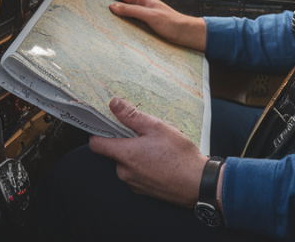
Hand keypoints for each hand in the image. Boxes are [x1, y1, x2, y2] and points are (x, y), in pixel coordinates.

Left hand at [89, 97, 207, 206]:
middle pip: (114, 152)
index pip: (97, 144)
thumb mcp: (156, 127)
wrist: (198, 183)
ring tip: (157, 148)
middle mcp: (125, 172)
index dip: (99, 132)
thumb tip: (113, 104)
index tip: (108, 124)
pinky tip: (161, 161)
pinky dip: (144, 166)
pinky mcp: (144, 191)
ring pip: (127, 163)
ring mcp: (134, 183)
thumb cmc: (179, 154)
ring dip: (136, 154)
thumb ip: (131, 115)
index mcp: (125, 155)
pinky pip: (137, 174)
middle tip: (145, 134)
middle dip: (126, 141)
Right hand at [107, 0, 206, 50]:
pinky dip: (124, 24)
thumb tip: (113, 6)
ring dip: (117, 16)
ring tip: (103, 20)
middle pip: (122, 3)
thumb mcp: (149, 15)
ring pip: (126, 13)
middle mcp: (142, 5)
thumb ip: (131, 10)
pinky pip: (131, 22)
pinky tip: (117, 29)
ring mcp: (143, 15)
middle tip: (95, 9)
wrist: (184, 33)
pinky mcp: (145, 24)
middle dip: (110, 4)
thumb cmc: (171, 22)